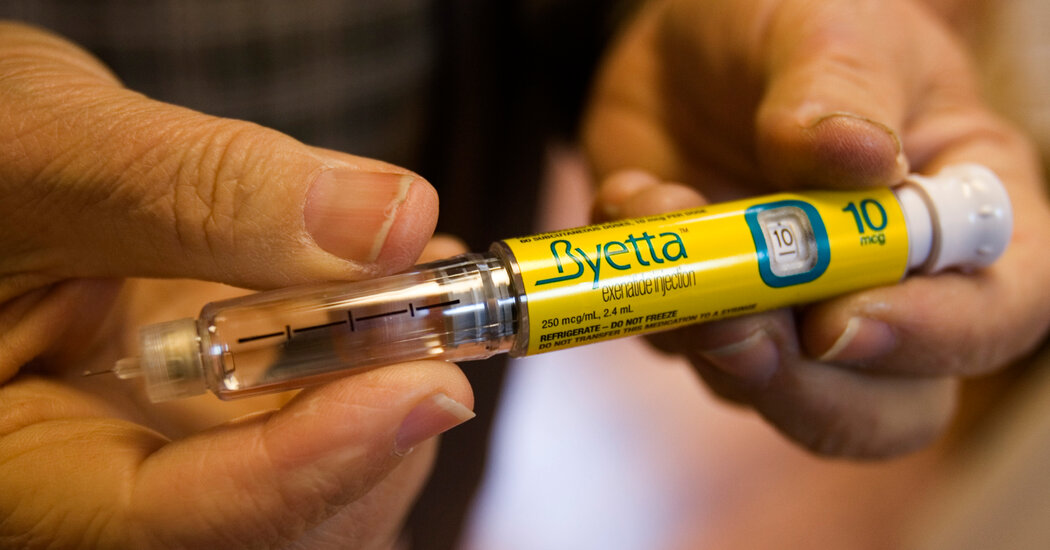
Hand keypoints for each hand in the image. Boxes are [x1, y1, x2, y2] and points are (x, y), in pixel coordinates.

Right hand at [0, 22, 472, 547]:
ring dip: (388, 391)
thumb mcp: (49, 153)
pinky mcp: (217, 421)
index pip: (166, 524)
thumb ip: (202, 193)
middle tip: (436, 314)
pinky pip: (318, 434)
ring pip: (318, 500)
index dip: (308, 468)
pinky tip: (388, 287)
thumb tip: (391, 221)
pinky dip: (377, 365)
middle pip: (270, 530)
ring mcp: (167, 456)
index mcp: (14, 463)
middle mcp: (99, 483)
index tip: (426, 385)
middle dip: (372, 429)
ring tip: (414, 280)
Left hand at [582, 0, 1049, 457]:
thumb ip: (842, 87)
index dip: (933, 338)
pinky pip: (677, 340)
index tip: (841, 320)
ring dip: (707, 328)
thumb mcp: (825, 24)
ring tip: (663, 208)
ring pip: (770, 389)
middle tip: (734, 329)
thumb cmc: (783, 23)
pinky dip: (647, 289)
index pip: (996, 311)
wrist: (681, 42)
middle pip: (888, 406)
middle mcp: (887, 282)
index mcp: (964, 207)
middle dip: (807, 387)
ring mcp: (792, 310)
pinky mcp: (712, 311)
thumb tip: (860, 161)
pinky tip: (631, 197)